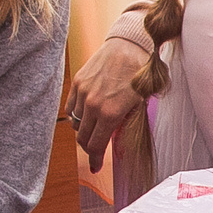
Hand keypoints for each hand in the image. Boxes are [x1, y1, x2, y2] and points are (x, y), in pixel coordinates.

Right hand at [64, 26, 152, 166]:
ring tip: (94, 131)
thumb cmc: (142, 75)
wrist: (131, 45)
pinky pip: (71, 108)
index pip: (96, 146)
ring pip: (76, 124)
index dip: (95, 160)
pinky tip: (86, 115)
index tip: (95, 167)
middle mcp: (93, 105)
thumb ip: (126, 124)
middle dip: (90, 149)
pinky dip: (76, 116)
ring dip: (83, 131)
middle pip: (83, 138)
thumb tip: (116, 141)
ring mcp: (83, 93)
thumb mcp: (141, 104)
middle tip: (96, 152)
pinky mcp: (78, 82)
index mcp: (111, 114)